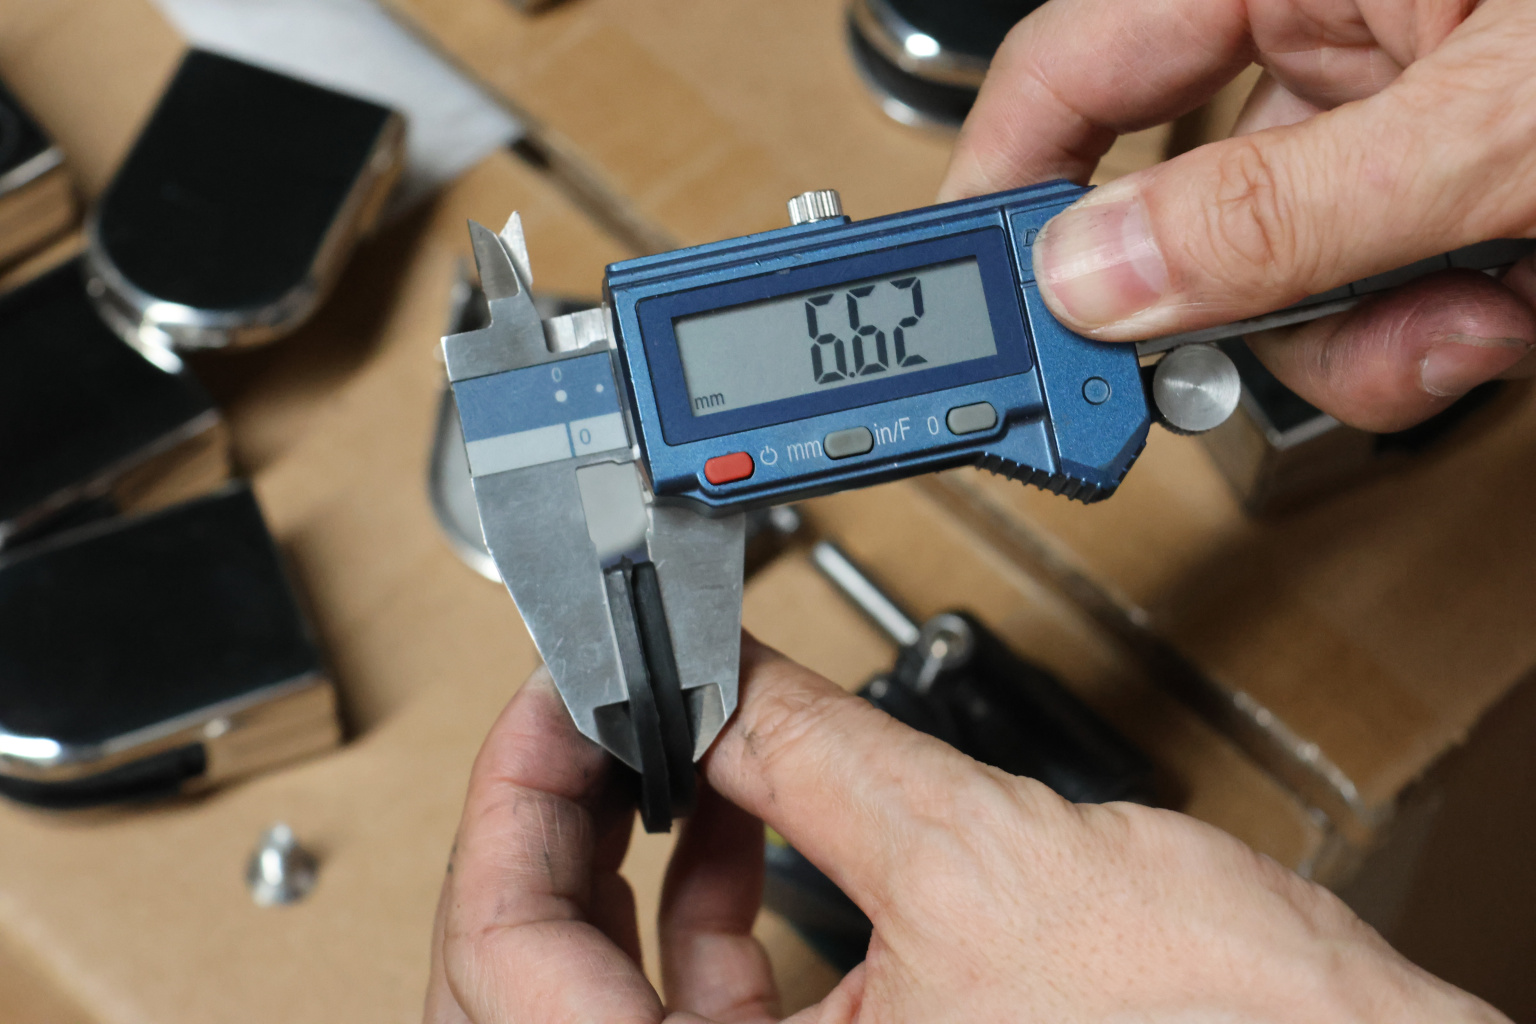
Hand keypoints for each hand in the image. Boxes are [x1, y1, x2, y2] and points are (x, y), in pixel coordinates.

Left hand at [425, 636, 1506, 1022]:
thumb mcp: (984, 861)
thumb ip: (818, 754)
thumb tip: (717, 679)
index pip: (507, 974)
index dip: (509, 812)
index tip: (548, 706)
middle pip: (538, 984)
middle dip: (551, 833)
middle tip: (580, 720)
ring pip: (614, 994)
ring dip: (623, 861)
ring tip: (656, 749)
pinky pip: (708, 1004)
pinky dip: (704, 900)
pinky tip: (733, 816)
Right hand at [939, 0, 1535, 431]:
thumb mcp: (1491, 126)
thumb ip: (1282, 214)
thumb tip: (1095, 285)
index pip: (1069, 71)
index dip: (1001, 195)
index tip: (977, 316)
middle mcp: (1324, 23)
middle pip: (1175, 208)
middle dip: (1228, 316)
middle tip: (1210, 379)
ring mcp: (1389, 101)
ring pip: (1278, 276)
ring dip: (1360, 341)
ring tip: (1466, 323)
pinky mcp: (1445, 170)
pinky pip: (1370, 284)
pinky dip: (1430, 330)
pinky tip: (1502, 309)